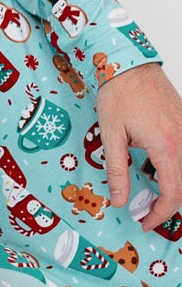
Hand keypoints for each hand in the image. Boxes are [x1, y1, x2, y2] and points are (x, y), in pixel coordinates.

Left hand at [97, 62, 181, 227]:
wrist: (129, 63)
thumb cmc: (118, 95)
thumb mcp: (111, 135)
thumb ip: (117, 170)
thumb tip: (120, 200)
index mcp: (167, 146)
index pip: (173, 193)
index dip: (160, 213)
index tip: (145, 222)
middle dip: (168, 205)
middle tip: (147, 214)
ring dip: (174, 188)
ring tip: (152, 197)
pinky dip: (176, 170)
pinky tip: (156, 171)